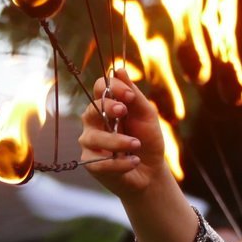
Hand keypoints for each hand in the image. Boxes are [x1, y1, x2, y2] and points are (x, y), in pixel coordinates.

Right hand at [78, 68, 168, 200]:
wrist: (151, 171)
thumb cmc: (147, 140)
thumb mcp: (146, 116)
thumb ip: (134, 96)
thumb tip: (119, 70)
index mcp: (107, 106)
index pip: (99, 88)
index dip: (112, 88)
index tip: (129, 95)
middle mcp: (94, 122)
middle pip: (90, 109)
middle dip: (107, 109)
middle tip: (123, 112)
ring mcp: (90, 143)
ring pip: (93, 137)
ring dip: (118, 141)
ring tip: (136, 144)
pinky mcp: (90, 163)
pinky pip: (98, 162)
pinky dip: (120, 162)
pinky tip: (134, 161)